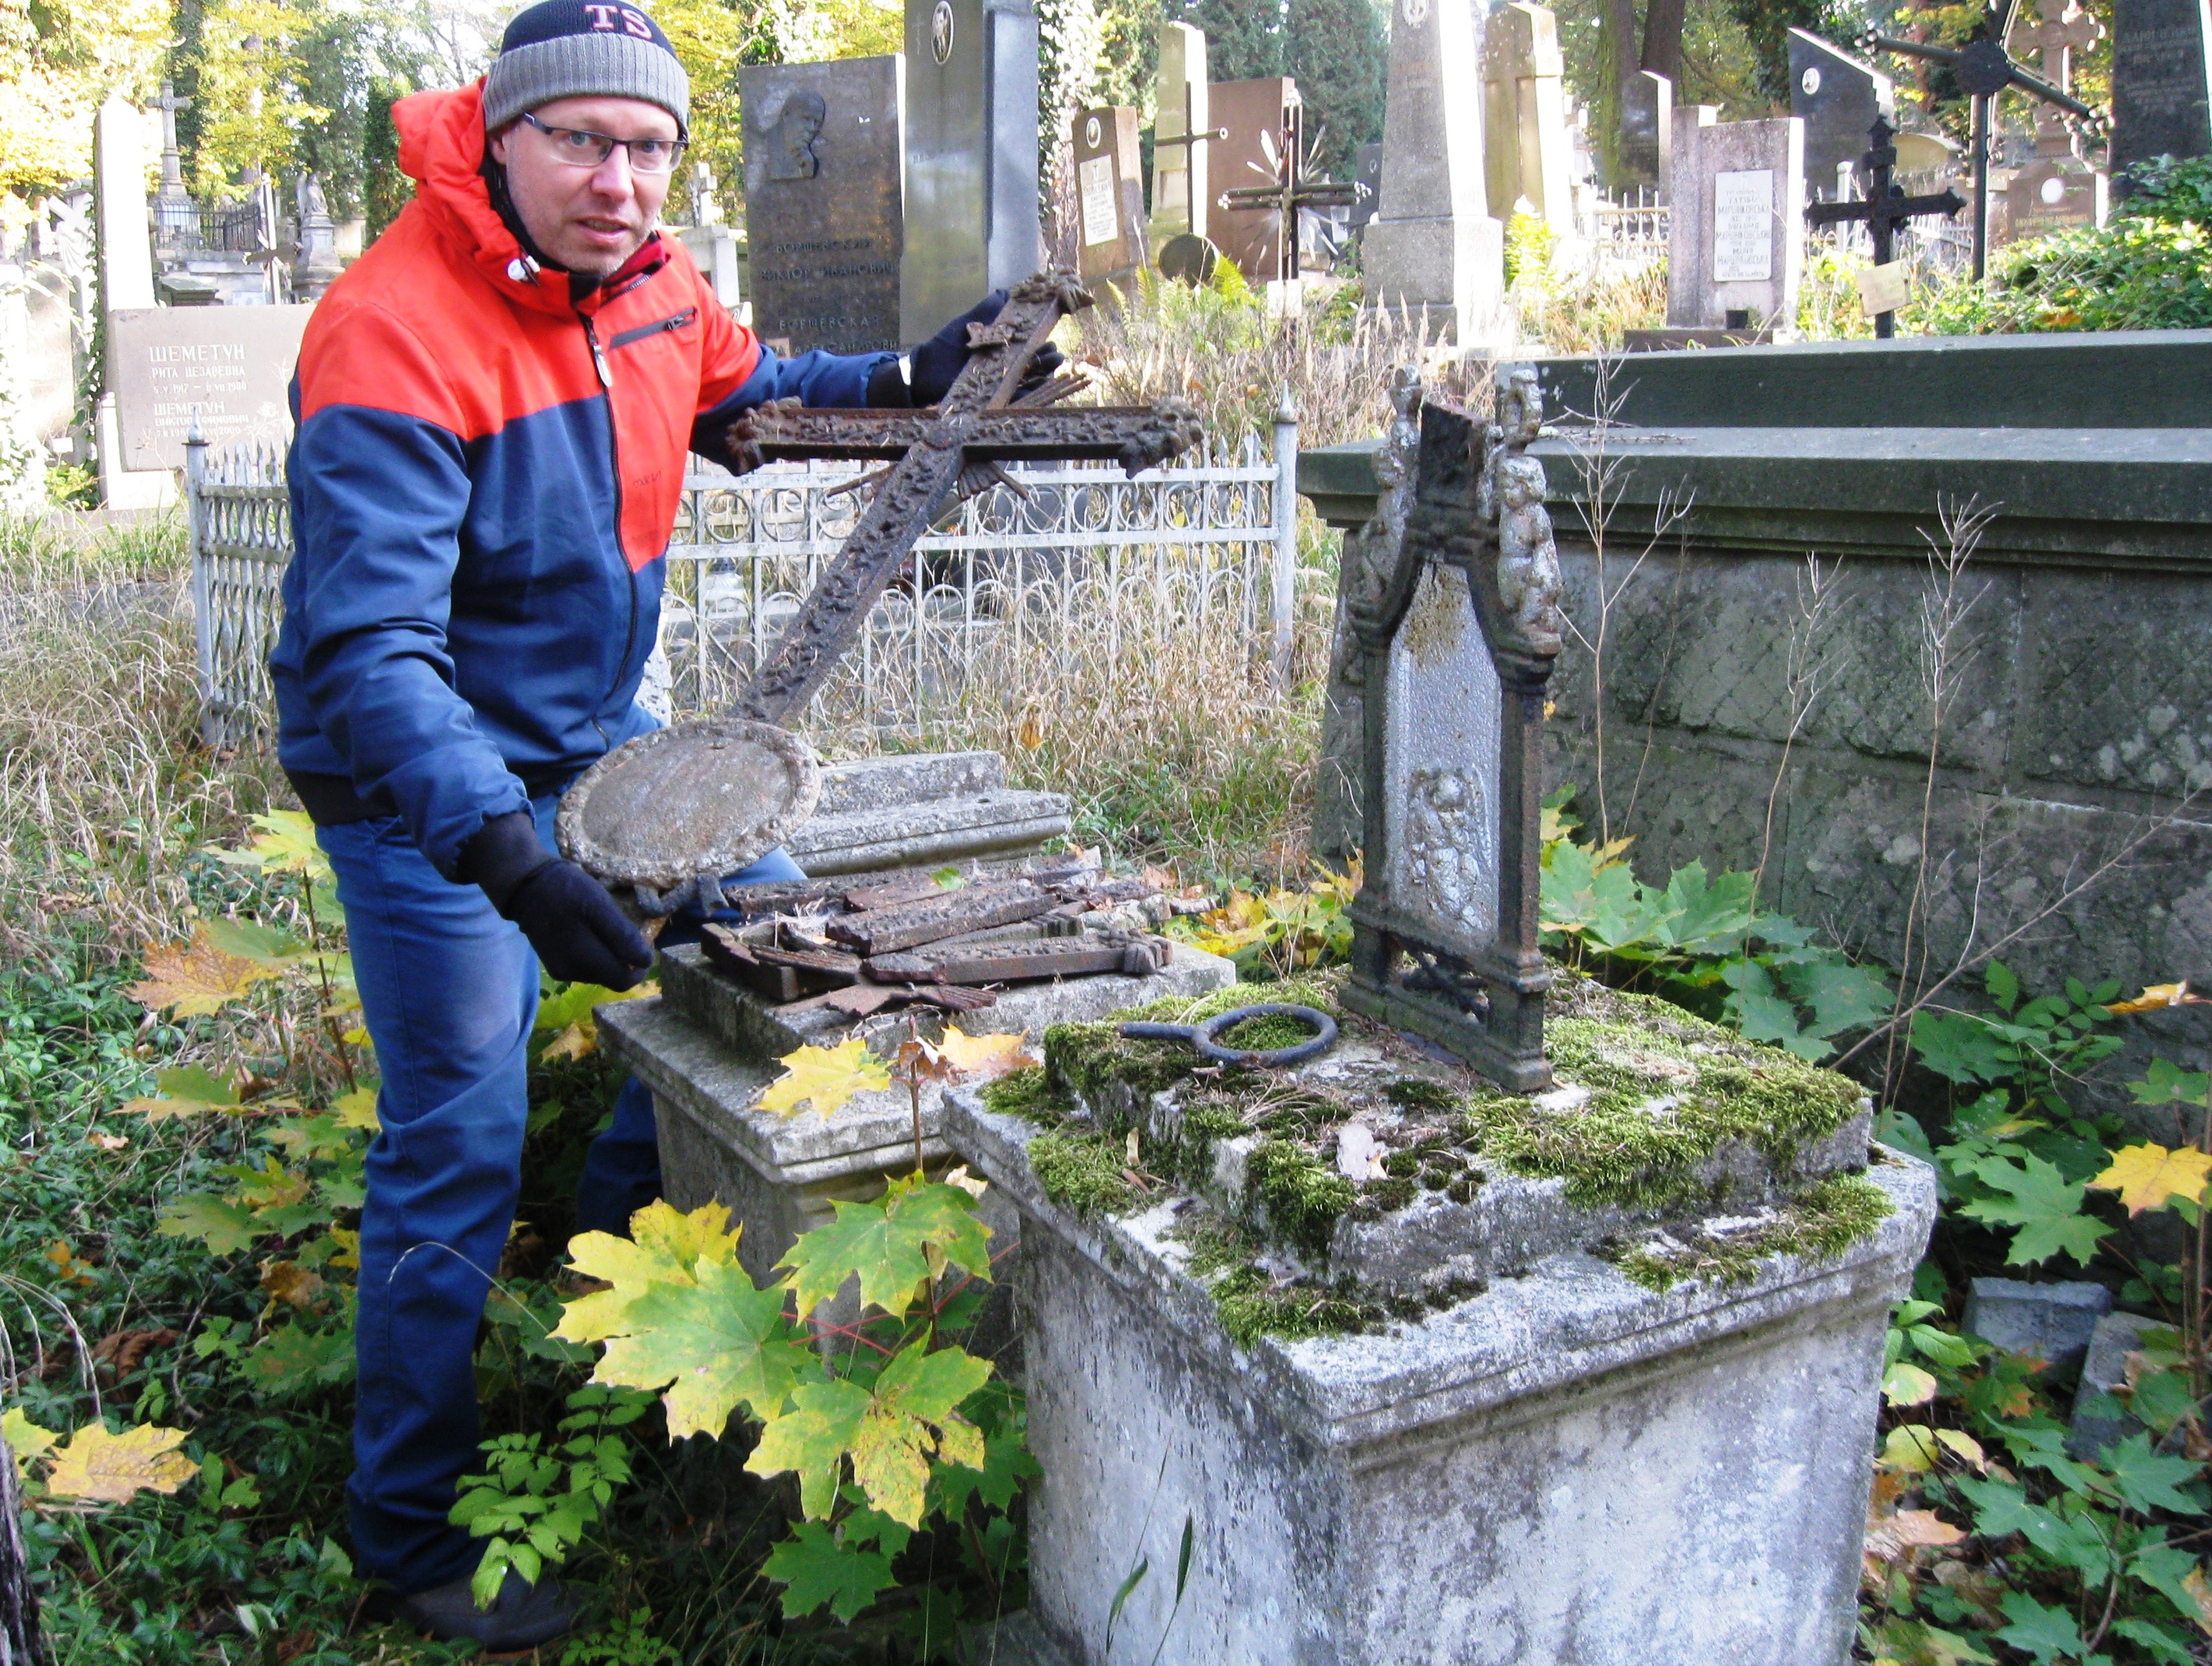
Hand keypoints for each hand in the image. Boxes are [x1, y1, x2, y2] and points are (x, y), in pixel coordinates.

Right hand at [504, 860, 654, 989]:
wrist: (528, 887)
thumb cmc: (567, 890)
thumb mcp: (599, 904)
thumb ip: (622, 935)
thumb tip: (644, 959)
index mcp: (584, 959)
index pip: (625, 980)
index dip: (640, 964)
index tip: (642, 941)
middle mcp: (573, 973)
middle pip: (614, 979)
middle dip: (627, 961)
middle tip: (627, 935)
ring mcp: (563, 972)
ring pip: (602, 974)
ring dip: (611, 958)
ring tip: (604, 930)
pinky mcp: (557, 967)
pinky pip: (588, 969)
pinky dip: (597, 956)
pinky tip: (590, 935)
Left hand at [907, 290, 1064, 405]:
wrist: (926, 371)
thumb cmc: (945, 345)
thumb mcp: (965, 323)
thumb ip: (985, 310)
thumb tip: (1004, 292)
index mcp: (1001, 344)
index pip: (1027, 340)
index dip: (1040, 335)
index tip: (1051, 328)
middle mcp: (1004, 363)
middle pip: (1033, 360)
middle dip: (1047, 356)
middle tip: (1055, 353)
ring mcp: (1000, 381)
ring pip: (1029, 378)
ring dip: (1043, 373)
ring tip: (1052, 366)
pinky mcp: (993, 397)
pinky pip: (1016, 397)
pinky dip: (1030, 394)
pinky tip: (1041, 387)